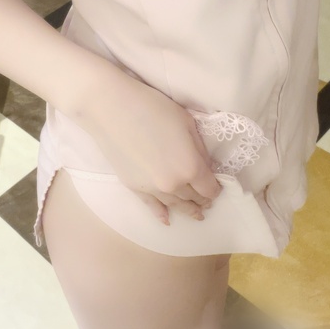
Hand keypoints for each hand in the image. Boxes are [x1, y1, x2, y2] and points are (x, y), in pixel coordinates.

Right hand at [73, 67, 222, 225]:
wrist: (112, 109)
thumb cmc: (153, 108)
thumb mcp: (187, 123)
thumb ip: (199, 149)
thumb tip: (204, 166)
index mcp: (191, 167)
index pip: (209, 188)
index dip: (216, 189)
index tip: (218, 187)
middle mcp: (174, 184)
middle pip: (193, 198)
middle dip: (203, 200)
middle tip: (208, 201)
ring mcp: (152, 189)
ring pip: (175, 205)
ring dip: (187, 210)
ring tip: (197, 215)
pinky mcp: (134, 187)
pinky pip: (152, 206)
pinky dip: (161, 214)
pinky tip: (167, 220)